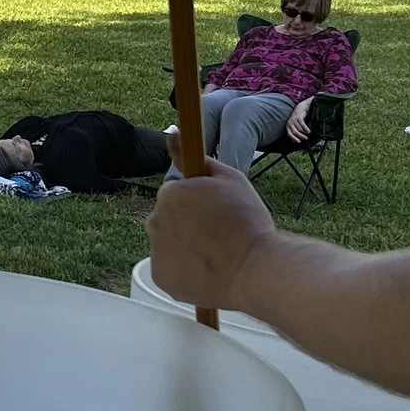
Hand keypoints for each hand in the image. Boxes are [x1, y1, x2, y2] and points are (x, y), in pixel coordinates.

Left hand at [146, 161, 277, 314]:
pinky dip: (183, 270)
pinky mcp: (160, 277)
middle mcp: (155, 220)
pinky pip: (170, 268)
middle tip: (217, 233)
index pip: (176, 194)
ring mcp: (156, 251)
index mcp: (169, 194)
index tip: (215, 213)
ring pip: (168, 243)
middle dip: (187, 223)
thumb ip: (196, 158)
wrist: (254, 268)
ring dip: (184, 246)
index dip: (197, 203)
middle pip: (169, 218)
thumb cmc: (246, 221)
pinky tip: (207, 269)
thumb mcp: (230, 178)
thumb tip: (173, 133)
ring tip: (216, 253)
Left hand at [287, 98, 313, 143]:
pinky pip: (302, 124)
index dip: (294, 138)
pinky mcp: (298, 117)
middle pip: (295, 132)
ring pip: (299, 129)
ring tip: (308, 133)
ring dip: (304, 132)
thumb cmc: (298, 119)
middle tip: (306, 138)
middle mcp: (290, 123)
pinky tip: (309, 131)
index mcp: (288, 126)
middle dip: (301, 136)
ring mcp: (293, 120)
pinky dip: (306, 128)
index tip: (299, 142)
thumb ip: (295, 132)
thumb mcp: (295, 126)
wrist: (300, 108)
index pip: (290, 134)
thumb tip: (295, 142)